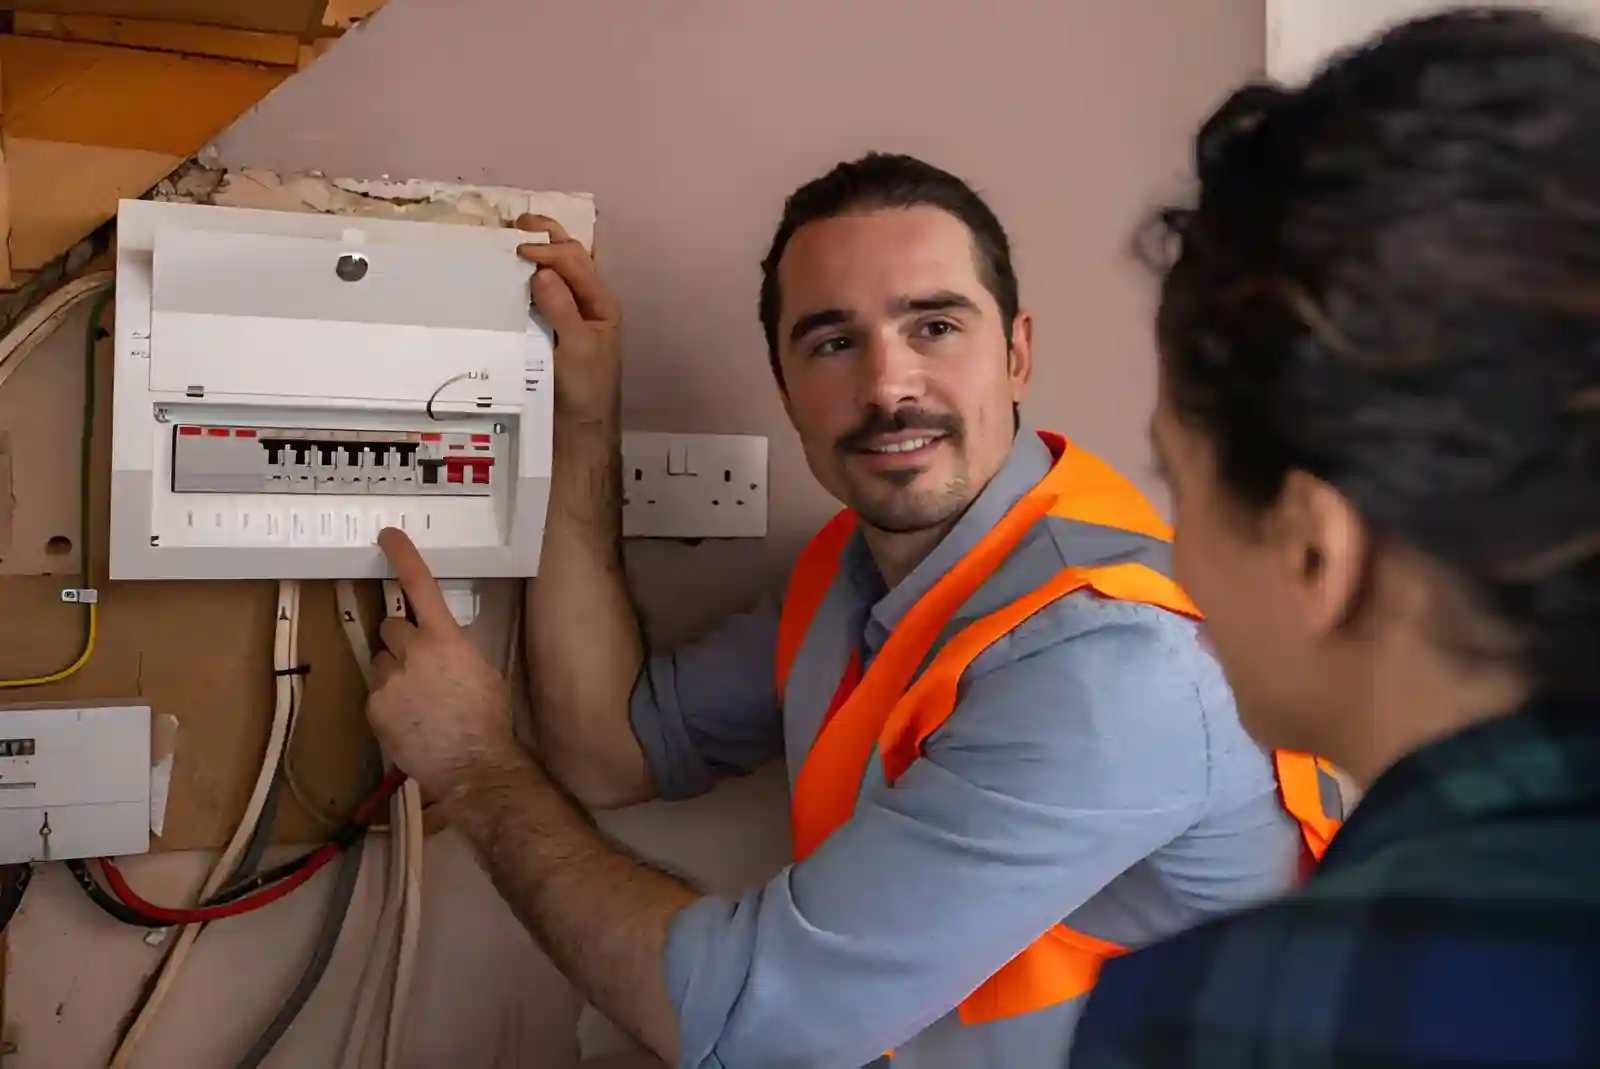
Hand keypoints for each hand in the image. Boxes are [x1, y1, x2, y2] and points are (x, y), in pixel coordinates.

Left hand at [366, 527, 515, 799]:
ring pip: (381, 662)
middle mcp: (413, 653)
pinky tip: (410, 720)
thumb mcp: (482, 671)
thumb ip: (455, 650)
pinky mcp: (375, 708)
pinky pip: (377, 693)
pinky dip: (389, 702)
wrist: (473, 763)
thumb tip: (441, 645)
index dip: (404, 557)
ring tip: (417, 700)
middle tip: (419, 664)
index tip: (388, 536)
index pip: (421, 587)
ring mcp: (389, 681)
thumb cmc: (488, 717)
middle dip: (402, 640)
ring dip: (394, 672)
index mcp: (445, 639)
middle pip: (391, 627)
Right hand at [515, 214, 622, 425]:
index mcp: (601, 303)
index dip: (548, 251)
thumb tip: (541, 270)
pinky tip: (510, 271)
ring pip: (557, 270)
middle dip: (546, 236)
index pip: (575, 262)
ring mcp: (571, 312)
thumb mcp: (577, 348)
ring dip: (538, 251)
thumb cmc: (584, 389)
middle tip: (516, 222)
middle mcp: (588, 301)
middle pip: (570, 257)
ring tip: (512, 237)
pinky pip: (543, 292)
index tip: (517, 251)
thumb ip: (561, 309)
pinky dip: (528, 276)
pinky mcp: (553, 326)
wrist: (579, 427)